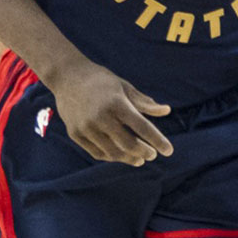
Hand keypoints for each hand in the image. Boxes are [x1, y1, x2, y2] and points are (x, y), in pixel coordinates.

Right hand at [48, 59, 172, 166]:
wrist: (67, 77)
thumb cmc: (101, 81)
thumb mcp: (124, 87)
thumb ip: (144, 102)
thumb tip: (167, 111)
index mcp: (117, 103)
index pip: (142, 127)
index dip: (157, 140)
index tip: (169, 151)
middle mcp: (101, 117)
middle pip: (128, 144)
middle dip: (144, 152)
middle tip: (153, 155)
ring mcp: (86, 127)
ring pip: (113, 152)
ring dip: (129, 158)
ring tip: (139, 160)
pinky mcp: (75, 134)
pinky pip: (97, 152)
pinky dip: (112, 157)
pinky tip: (121, 156)